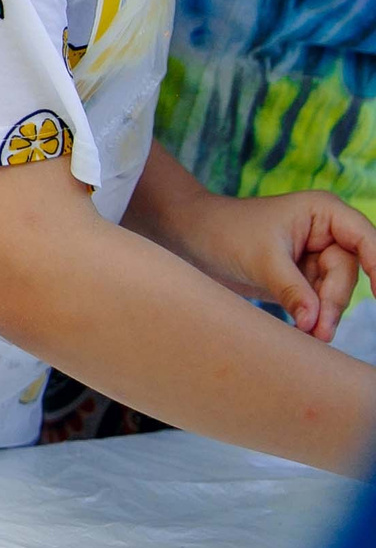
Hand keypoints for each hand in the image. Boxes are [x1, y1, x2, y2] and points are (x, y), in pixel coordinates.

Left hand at [185, 189, 374, 341]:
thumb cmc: (225, 233)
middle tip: (319, 329)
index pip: (366, 239)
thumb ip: (293, 290)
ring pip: (335, 290)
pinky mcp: (301, 277)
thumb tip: (316, 322)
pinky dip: (313, 316)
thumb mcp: (262, 260)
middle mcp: (326, 232)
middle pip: (349, 272)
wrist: (190, 238)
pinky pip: (318, 300)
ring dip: (325, 314)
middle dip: (334, 301)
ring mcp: (315, 256)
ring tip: (313, 335)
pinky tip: (307, 332)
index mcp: (323, 212)